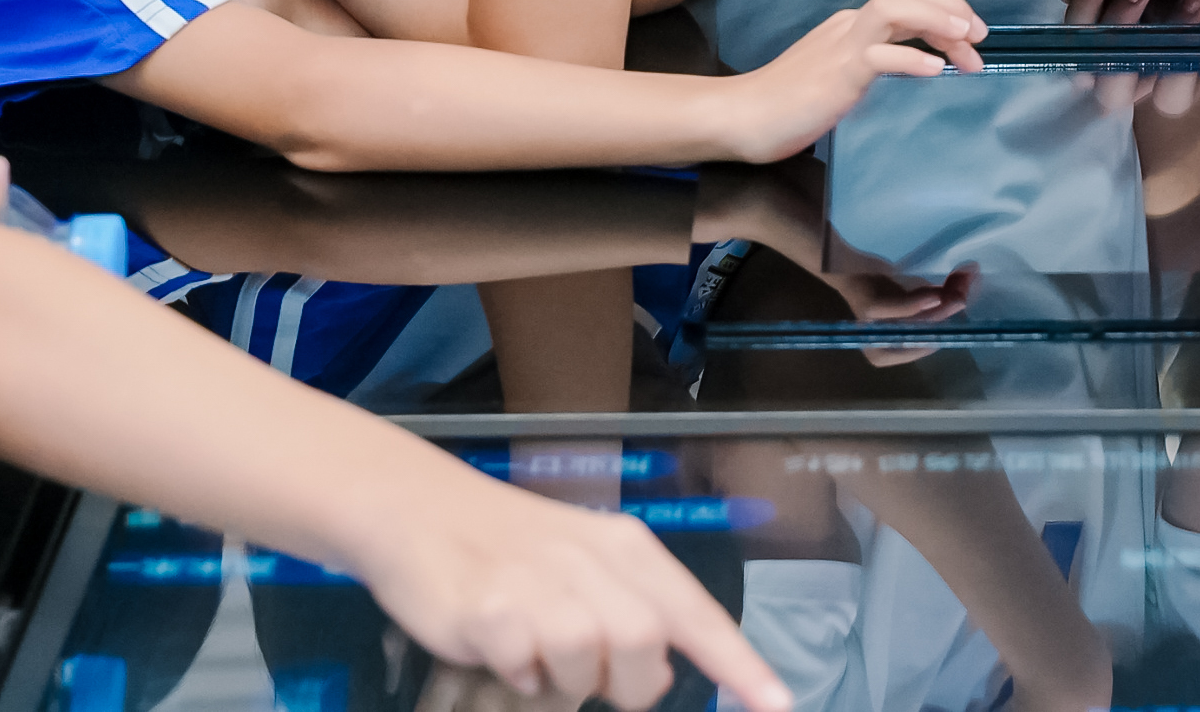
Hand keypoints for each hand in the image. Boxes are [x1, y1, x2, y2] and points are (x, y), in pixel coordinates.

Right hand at [362, 473, 790, 711]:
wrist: (421, 508)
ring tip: (537, 654)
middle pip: (648, 645)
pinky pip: (524, 666)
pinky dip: (517, 673)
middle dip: (631, 682)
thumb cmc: (513, 546)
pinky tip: (501, 648)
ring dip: (564, 677)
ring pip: (586, 659)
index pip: (697, 613)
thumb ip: (630, 609)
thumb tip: (655, 672)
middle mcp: (592, 559)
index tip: (778, 705)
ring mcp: (539, 581)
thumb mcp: (585, 562)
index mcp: (627, 548)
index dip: (740, 664)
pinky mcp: (489, 607)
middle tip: (595, 679)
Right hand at [709, 0, 988, 162]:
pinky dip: (911, 59)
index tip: (972, 38)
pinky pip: (878, 56)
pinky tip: (934, 71)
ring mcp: (842, 47)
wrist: (742, 117)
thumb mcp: (842, 74)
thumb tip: (918, 61)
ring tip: (966, 41)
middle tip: (980, 37)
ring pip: (895, 10)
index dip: (946, 9)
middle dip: (951, 8)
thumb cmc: (790, 103)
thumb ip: (875, 61)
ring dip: (938, 20)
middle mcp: (851, 26)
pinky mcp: (836, 74)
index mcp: (854, 26)